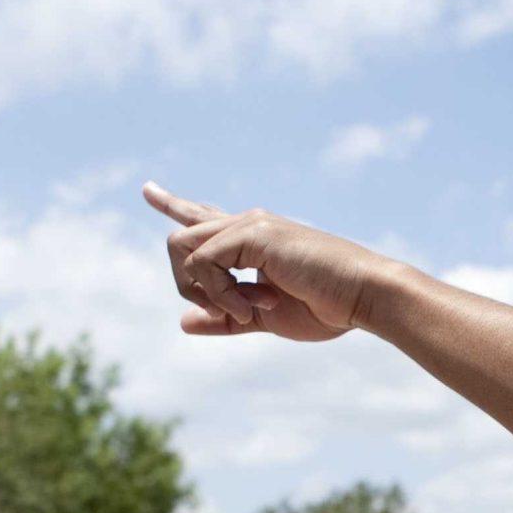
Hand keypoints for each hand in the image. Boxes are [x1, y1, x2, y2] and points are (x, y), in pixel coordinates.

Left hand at [144, 183, 392, 342]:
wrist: (364, 297)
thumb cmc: (328, 308)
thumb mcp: (267, 319)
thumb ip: (225, 318)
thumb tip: (184, 321)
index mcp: (253, 240)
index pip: (204, 218)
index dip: (173, 205)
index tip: (148, 190)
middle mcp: (247, 224)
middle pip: (179, 239)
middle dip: (187, 285)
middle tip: (230, 313)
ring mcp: (249, 224)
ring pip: (182, 248)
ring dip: (204, 290)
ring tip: (246, 310)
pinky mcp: (253, 232)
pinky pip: (203, 263)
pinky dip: (220, 294)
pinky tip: (252, 306)